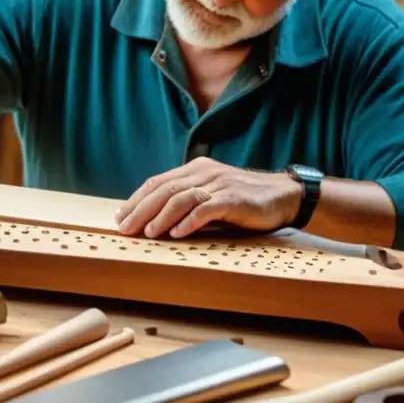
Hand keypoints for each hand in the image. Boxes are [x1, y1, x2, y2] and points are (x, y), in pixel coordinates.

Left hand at [114, 157, 301, 238]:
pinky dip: (190, 221)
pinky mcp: (234, 199)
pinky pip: (207, 208)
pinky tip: (178, 233)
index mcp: (196, 169)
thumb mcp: (212, 194)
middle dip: (141, 209)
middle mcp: (205, 172)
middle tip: (125, 228)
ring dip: (161, 216)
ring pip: (182, 198)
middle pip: (165, 189)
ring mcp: (219, 184)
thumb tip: (155, 219)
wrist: (283, 195)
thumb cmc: (244, 199)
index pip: (158, 182)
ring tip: (148, 233)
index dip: (137, 199)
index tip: (120, 217)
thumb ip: (188, 200)